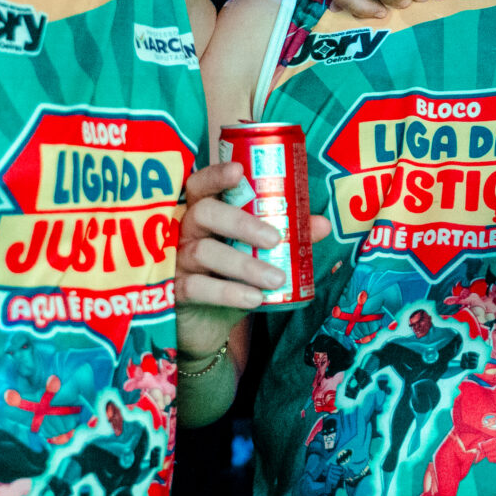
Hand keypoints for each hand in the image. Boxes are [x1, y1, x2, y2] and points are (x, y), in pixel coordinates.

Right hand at [174, 158, 331, 347]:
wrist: (206, 324)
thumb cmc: (230, 276)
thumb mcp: (255, 254)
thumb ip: (285, 236)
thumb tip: (322, 224)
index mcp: (201, 211)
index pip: (201, 184)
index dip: (216, 175)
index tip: (239, 171)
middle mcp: (183, 229)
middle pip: (204, 213)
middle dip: (241, 222)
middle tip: (275, 238)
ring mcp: (175, 259)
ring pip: (205, 252)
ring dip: (245, 265)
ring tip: (277, 278)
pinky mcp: (173, 290)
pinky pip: (197, 288)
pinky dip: (228, 293)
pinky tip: (254, 298)